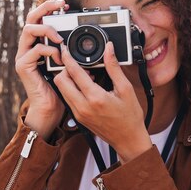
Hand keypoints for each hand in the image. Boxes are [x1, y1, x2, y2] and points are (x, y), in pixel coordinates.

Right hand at [16, 0, 66, 139]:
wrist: (51, 110)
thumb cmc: (62, 90)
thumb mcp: (71, 66)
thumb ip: (74, 54)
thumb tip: (90, 44)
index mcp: (39, 45)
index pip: (40, 19)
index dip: (49, 8)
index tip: (65, 4)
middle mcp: (28, 48)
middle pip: (30, 18)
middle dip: (45, 8)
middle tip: (60, 5)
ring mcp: (23, 56)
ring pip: (29, 30)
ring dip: (47, 30)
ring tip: (60, 38)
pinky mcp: (23, 66)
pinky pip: (36, 50)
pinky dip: (49, 51)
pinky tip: (59, 58)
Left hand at [54, 42, 152, 163]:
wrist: (128, 140)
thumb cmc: (130, 117)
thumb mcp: (125, 89)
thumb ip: (114, 67)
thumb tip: (109, 49)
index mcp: (95, 98)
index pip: (74, 73)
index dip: (67, 58)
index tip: (65, 49)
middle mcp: (82, 107)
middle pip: (60, 81)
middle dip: (64, 68)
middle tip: (75, 63)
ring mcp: (78, 114)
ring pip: (61, 90)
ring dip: (67, 79)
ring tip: (82, 74)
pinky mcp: (78, 118)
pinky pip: (67, 99)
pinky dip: (71, 89)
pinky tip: (84, 86)